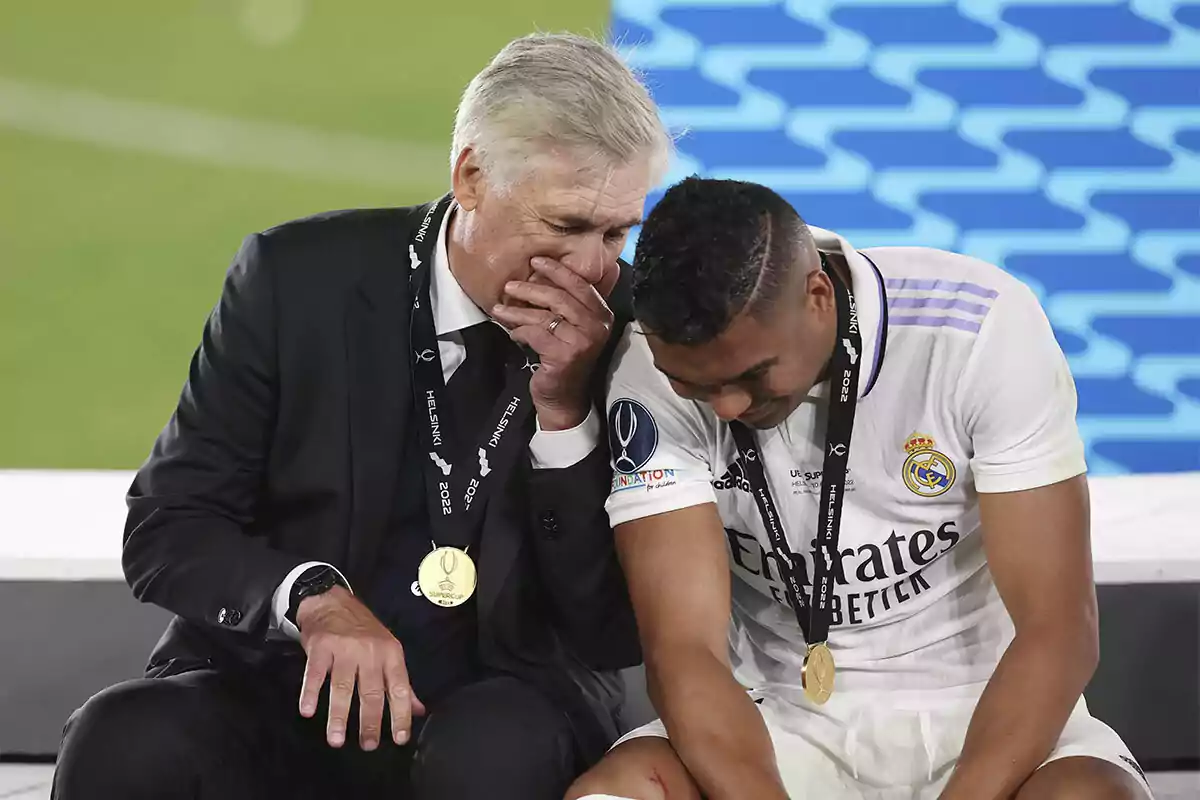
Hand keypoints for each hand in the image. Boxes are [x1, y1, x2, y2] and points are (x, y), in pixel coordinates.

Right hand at [296, 586, 425, 749]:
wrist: (332, 601)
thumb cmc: (363, 630)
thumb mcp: (388, 650)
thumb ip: (401, 682)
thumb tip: (418, 710)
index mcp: (391, 654)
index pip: (399, 688)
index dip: (401, 714)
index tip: (399, 738)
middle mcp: (370, 652)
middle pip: (371, 692)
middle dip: (370, 722)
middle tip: (368, 745)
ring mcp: (345, 649)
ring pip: (343, 687)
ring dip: (339, 716)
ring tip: (337, 740)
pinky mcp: (321, 647)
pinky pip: (315, 674)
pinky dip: (310, 693)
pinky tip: (308, 711)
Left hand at [491, 257, 614, 429]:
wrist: (565, 397)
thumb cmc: (566, 358)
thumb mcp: (574, 328)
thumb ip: (568, 303)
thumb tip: (544, 272)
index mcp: (602, 315)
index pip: (580, 285)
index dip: (557, 271)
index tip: (536, 261)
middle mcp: (596, 327)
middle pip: (560, 298)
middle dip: (531, 289)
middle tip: (510, 285)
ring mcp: (582, 342)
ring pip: (544, 316)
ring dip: (518, 312)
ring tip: (499, 309)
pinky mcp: (564, 356)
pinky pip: (535, 334)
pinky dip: (520, 332)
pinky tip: (513, 334)